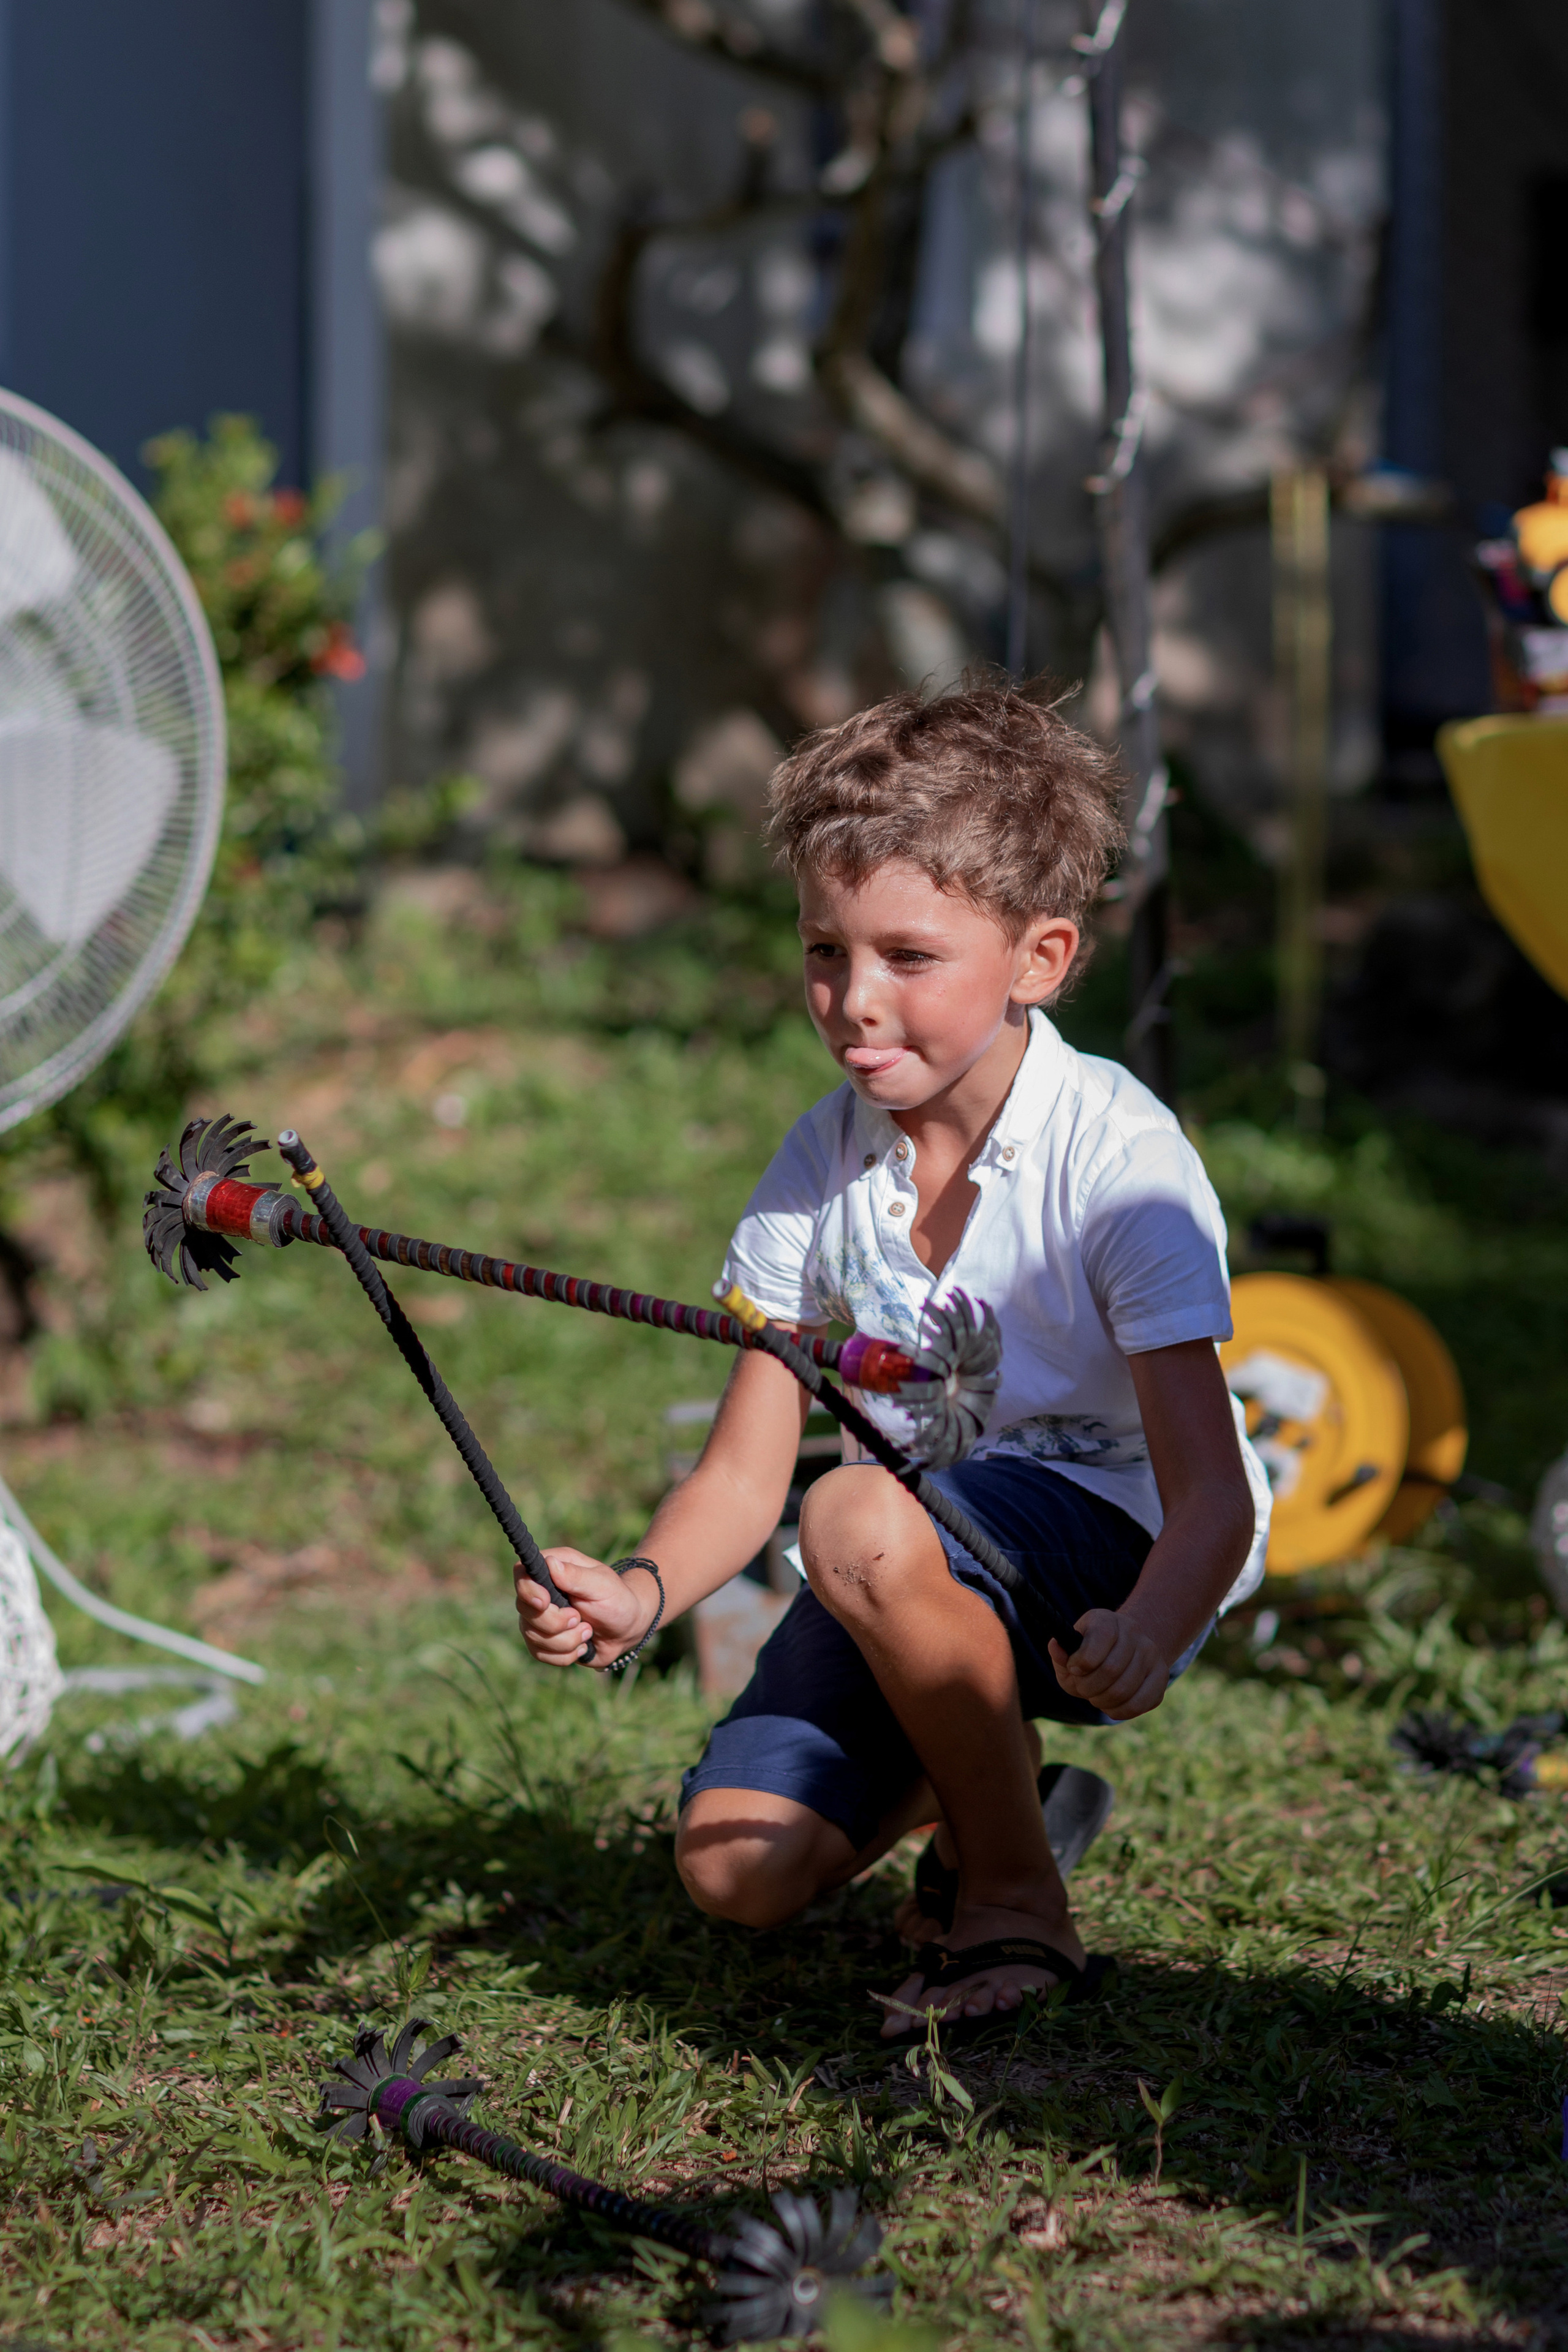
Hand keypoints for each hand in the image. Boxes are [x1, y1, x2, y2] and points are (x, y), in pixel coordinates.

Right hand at [513, 1548, 657, 1670]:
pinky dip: (565, 1655)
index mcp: (553, 1568)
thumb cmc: (617, 1599)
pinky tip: (581, 1646)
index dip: (528, 1591)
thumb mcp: (602, 1585)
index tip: (546, 1602)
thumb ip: (576, 1576)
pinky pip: (540, 1654)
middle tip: (580, 1618)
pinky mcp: (542, 1641)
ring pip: (533, 1636)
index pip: (522, 1574)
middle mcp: (540, 1592)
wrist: (626, 1629)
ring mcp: (538, 1618)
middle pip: (525, 1609)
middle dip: (555, 1622)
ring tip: (587, 1631)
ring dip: (566, 1641)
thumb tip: (550, 1563)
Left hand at [1049, 1608, 1167, 1719]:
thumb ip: (1061, 1653)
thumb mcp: (1071, 1650)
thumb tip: (1055, 1647)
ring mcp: (1151, 1653)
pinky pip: (1138, 1704)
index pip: (1100, 1638)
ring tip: (1095, 1696)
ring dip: (1101, 1701)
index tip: (1074, 1669)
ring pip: (1124, 1690)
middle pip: (1111, 1669)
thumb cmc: (1090, 1654)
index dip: (1081, 1661)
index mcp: (1106, 1620)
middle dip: (1088, 1687)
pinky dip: (1118, 1711)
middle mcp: (1133, 1632)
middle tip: (1082, 1688)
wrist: (1123, 1651)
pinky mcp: (1161, 1676)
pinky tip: (1110, 1705)